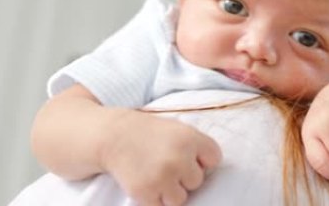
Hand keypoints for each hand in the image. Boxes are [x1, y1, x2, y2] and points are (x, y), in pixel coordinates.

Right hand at [100, 110, 221, 205]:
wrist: (114, 136)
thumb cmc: (150, 134)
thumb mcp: (178, 130)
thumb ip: (197, 147)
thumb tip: (210, 171)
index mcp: (190, 138)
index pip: (214, 159)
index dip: (202, 161)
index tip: (189, 156)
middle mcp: (179, 157)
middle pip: (197, 181)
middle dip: (184, 176)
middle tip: (165, 163)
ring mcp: (163, 176)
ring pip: (181, 198)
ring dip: (170, 191)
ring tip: (156, 175)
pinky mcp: (146, 192)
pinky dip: (154, 200)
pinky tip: (147, 183)